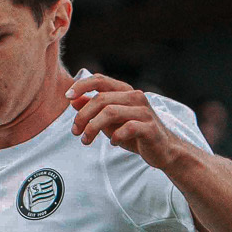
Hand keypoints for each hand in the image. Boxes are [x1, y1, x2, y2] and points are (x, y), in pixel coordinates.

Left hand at [68, 74, 187, 169]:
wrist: (163, 151)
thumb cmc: (135, 134)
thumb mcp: (111, 121)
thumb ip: (94, 110)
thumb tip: (73, 100)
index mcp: (125, 91)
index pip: (100, 80)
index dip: (82, 86)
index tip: (67, 97)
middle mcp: (135, 96)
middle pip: (100, 99)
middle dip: (83, 116)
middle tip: (75, 131)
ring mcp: (144, 111)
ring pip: (110, 112)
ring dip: (93, 127)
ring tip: (86, 140)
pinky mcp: (149, 127)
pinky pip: (127, 128)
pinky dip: (115, 136)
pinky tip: (112, 143)